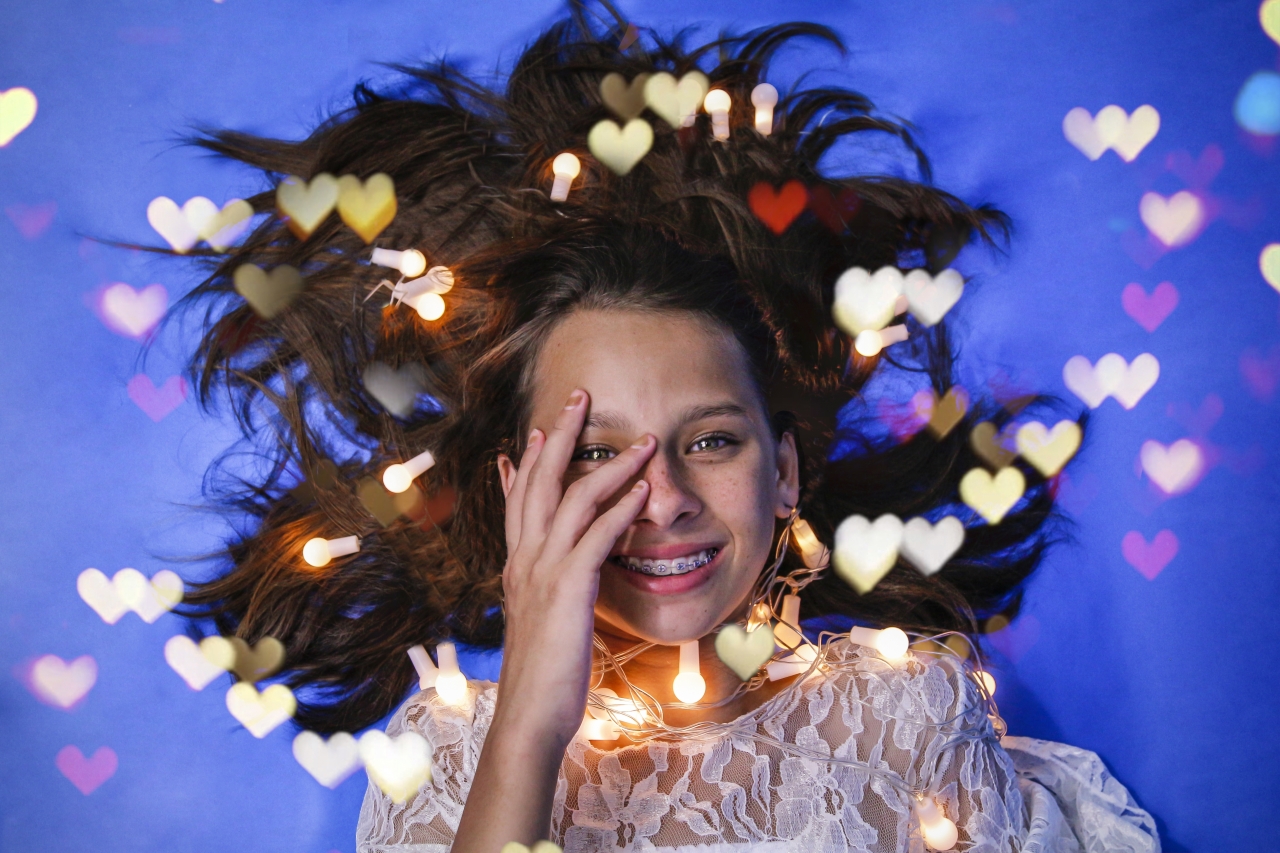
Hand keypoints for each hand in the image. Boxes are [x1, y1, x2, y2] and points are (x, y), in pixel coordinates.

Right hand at [494, 388, 654, 747]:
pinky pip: (596, 535)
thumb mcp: (544, 624)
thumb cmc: (543, 677)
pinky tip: (643, 489)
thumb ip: (552, 595)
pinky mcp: (568, 588)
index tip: (535, 434)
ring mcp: (542, 571)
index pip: (518, 502)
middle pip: (539, 481)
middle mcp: (524, 561)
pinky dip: (620, 507)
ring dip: (610, 464)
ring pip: (572, 499)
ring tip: (641, 440)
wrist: (530, 715)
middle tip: (579, 399)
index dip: (528, 464)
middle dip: (561, 436)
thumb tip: (565, 582)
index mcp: (518, 568)